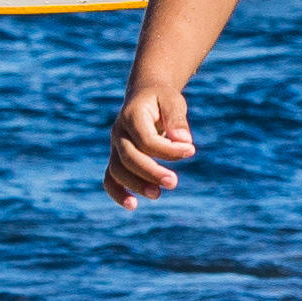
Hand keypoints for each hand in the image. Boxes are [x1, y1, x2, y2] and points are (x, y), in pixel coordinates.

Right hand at [104, 80, 193, 202]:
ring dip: (136, 185)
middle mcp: (118, 132)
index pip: (145, 140)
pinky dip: (118, 193)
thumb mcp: (173, 101)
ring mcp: (115, 147)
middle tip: (174, 182)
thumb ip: (177, 119)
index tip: (191, 150)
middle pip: (128, 158)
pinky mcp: (117, 158)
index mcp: (131, 115)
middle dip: (151, 172)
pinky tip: (133, 205)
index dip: (168, 150)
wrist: (145, 94)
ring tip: (158, 194)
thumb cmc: (162, 99)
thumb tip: (185, 142)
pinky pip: (110, 179)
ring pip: (117, 170)